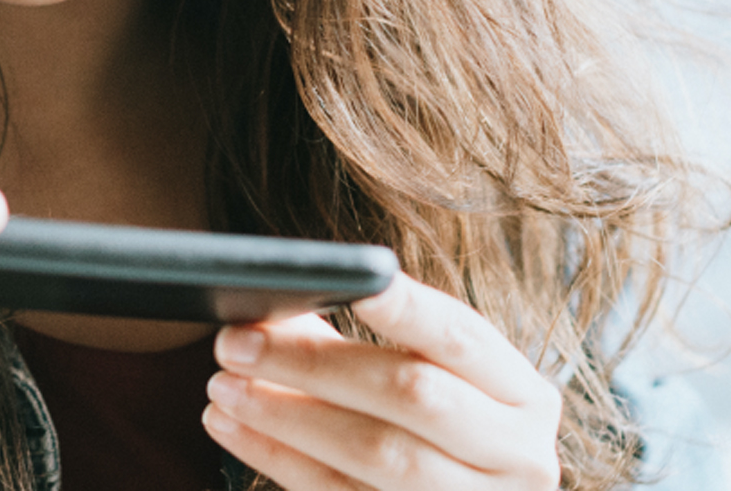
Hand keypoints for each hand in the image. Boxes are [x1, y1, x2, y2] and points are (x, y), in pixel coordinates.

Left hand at [203, 273, 562, 489]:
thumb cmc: (434, 426)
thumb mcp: (424, 376)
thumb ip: (354, 338)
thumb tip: (268, 308)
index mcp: (522, 395)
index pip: (462, 337)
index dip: (410, 310)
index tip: (355, 283)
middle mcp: (516, 455)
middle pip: (412, 395)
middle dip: (314, 363)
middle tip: (234, 342)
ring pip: (378, 455)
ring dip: (286, 416)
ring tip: (221, 387)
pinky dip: (280, 459)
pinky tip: (234, 429)